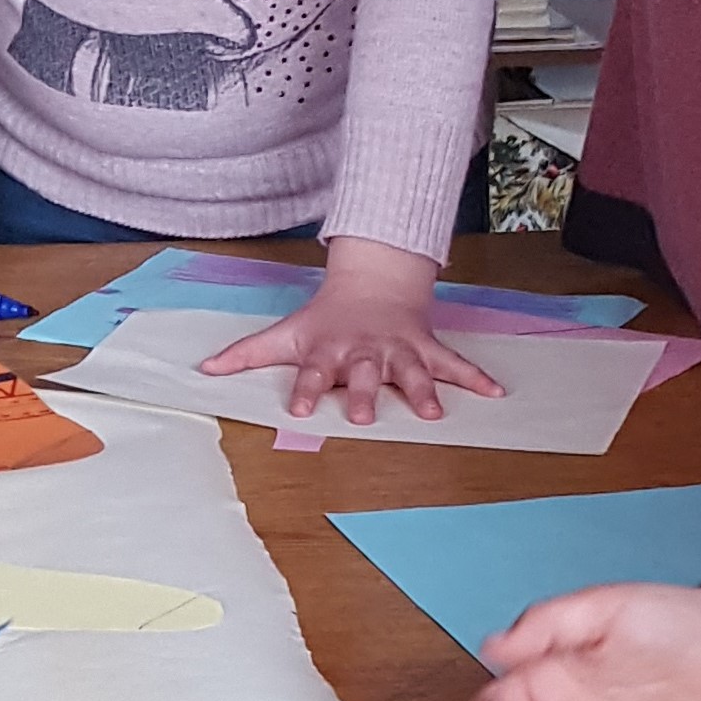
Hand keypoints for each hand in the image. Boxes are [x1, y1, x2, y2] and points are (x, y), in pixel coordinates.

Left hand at [197, 238, 505, 425]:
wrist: (372, 283)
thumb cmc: (325, 319)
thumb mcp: (285, 334)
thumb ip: (246, 355)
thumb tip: (203, 371)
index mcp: (329, 351)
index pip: (314, 372)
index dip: (309, 390)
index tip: (303, 411)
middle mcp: (364, 352)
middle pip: (364, 374)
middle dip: (366, 394)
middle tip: (366, 417)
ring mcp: (398, 350)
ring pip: (411, 371)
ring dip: (423, 391)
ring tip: (435, 414)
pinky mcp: (425, 348)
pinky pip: (453, 364)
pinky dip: (475, 377)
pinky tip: (496, 393)